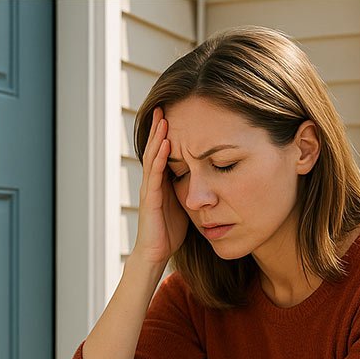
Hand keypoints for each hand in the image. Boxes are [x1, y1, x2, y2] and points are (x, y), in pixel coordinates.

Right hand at [132, 106, 188, 264]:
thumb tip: (209, 178)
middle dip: (159, 128)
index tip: (174, 113)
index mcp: (162, 182)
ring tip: (163, 118)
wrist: (155, 253)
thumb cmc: (170, 231)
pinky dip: (160, 158)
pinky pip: (155, 175)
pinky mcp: (151, 200)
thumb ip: (190, 189)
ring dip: (158, 137)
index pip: (163, 152)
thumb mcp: (184, 204)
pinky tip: (166, 144)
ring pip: (153, 157)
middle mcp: (153, 182)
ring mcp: (150, 190)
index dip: (167, 133)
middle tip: (164, 105)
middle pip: (155, 149)